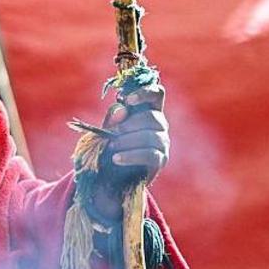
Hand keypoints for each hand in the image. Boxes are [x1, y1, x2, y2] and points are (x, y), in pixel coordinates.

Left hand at [94, 84, 169, 218]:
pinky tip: (116, 158)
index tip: (128, 99)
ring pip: (151, 136)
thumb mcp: (105, 129)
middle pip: (151, 117)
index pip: (156, 94)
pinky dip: (131, 155)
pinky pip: (150, 154)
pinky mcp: (161, 160)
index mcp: (147, 110)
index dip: (145, 92)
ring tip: (110, 148)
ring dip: (127, 141)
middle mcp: (159, 124)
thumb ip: (113, 118)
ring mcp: (163, 142)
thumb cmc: (106, 147)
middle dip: (128, 124)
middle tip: (112, 133)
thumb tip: (122, 109)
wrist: (108, 176)